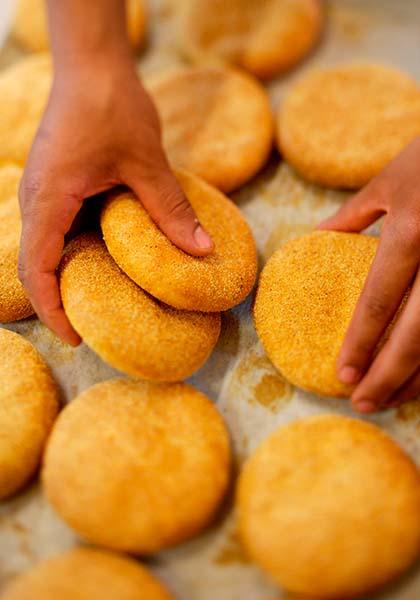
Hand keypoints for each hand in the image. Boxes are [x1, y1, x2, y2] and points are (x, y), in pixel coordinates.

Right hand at [19, 58, 212, 345]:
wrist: (92, 64)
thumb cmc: (111, 105)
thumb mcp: (147, 163)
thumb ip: (171, 209)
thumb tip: (202, 250)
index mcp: (50, 198)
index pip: (36, 267)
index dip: (51, 308)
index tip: (74, 336)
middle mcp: (37, 199)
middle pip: (34, 264)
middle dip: (57, 299)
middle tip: (91, 327)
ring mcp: (44, 191)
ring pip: (45, 248)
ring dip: (67, 276)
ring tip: (101, 301)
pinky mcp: (56, 185)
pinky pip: (58, 228)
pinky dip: (76, 251)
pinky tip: (107, 260)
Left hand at [319, 136, 419, 412]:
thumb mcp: (390, 180)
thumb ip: (352, 216)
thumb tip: (316, 238)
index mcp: (413, 228)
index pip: (380, 298)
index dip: (361, 341)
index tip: (342, 375)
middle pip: (417, 331)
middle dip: (388, 374)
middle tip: (361, 403)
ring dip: (418, 377)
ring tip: (389, 400)